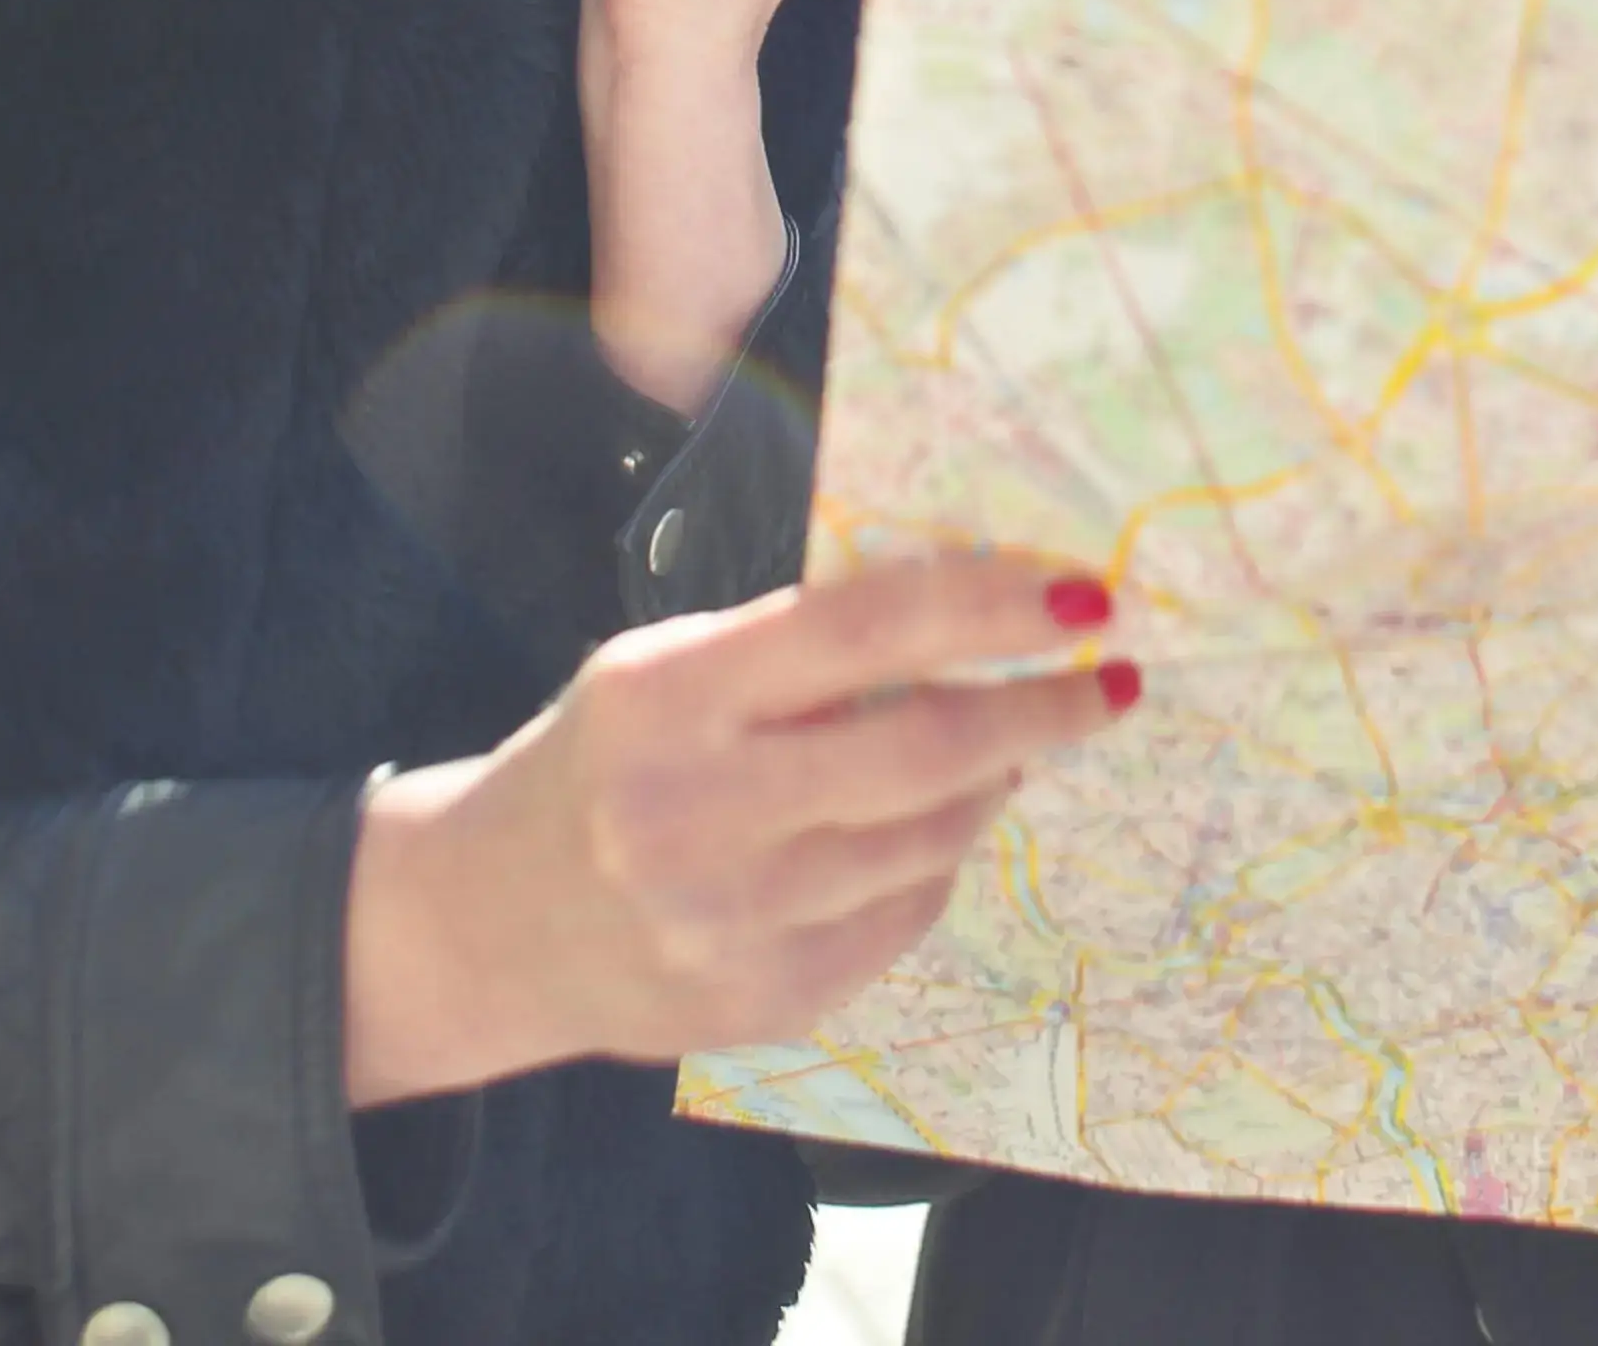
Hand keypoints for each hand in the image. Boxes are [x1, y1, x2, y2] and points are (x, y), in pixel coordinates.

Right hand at [341, 549, 1139, 1101]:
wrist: (489, 924)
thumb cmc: (605, 760)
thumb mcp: (667, 670)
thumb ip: (797, 648)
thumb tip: (980, 609)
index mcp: (668, 696)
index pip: (863, 630)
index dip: (988, 607)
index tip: (1083, 594)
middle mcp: (693, 812)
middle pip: (921, 752)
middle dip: (1038, 712)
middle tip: (1108, 682)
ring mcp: (729, 923)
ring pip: (928, 842)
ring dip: (995, 784)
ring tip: (1012, 747)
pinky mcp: (761, 1004)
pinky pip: (900, 920)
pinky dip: (934, 861)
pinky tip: (930, 830)